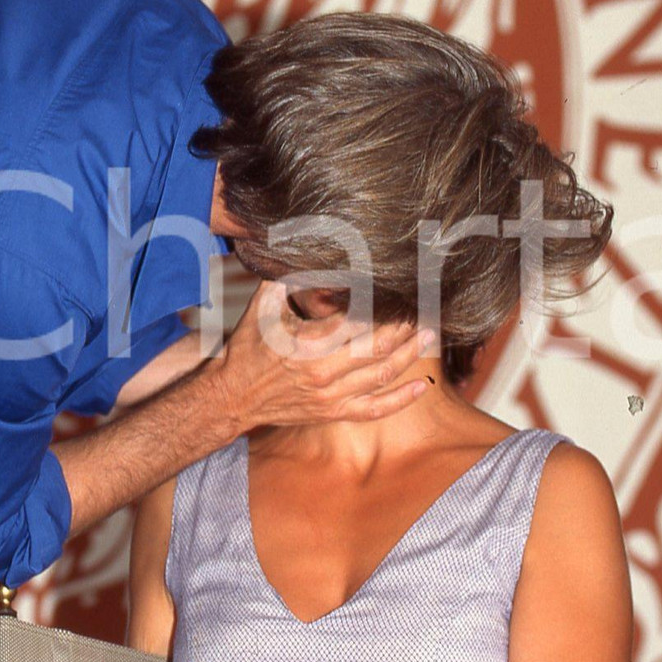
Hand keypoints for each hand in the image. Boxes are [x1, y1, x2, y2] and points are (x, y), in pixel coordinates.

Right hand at [211, 280, 433, 428]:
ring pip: (382, 374)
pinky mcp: (333, 412)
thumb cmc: (249, 347)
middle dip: (405, 327)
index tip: (402, 292)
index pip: (359, 320)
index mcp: (309, 342)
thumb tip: (312, 248)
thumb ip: (290, 277)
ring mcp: (331, 396)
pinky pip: (375, 410)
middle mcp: (324, 371)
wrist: (233, 396)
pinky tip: (421, 386)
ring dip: (410, 354)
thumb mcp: (264, 305)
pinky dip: (401, 399)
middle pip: (378, 347)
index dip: (384, 307)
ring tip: (429, 335)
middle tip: (424, 309)